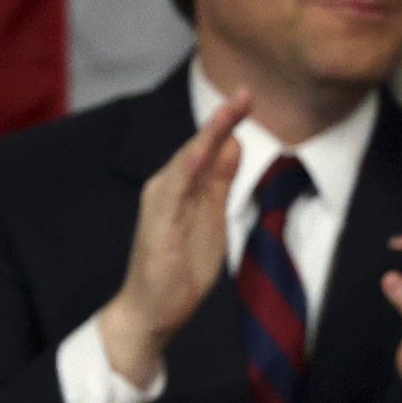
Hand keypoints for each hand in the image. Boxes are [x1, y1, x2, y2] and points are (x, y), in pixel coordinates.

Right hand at [98, 90, 251, 383]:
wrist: (151, 310)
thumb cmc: (178, 269)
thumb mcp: (211, 219)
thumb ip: (219, 183)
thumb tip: (233, 144)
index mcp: (182, 188)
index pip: (209, 149)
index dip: (228, 123)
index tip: (250, 97)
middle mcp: (167, 188)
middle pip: (199, 147)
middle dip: (222, 119)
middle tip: (247, 92)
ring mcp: (160, 204)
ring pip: (187, 161)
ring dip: (208, 134)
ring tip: (230, 109)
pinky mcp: (157, 222)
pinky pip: (174, 189)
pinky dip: (189, 167)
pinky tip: (204, 149)